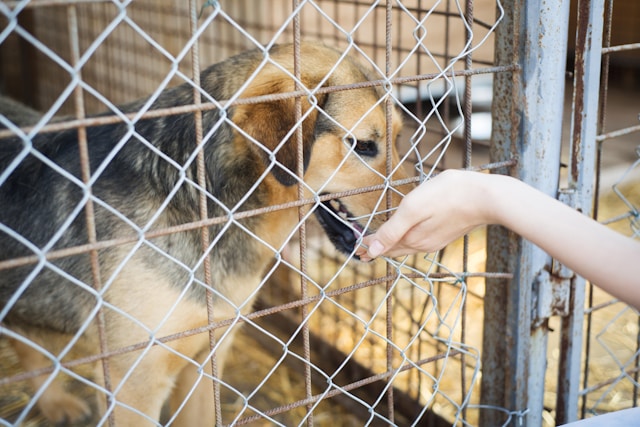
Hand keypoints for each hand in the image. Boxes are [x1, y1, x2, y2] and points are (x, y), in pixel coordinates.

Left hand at [357, 169, 494, 260]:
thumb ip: (392, 230)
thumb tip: (373, 250)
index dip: (368, 245)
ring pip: (407, 245)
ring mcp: (435, 240)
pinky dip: (406, 240)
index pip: (383, 245)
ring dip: (392, 245)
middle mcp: (422, 244)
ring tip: (381, 245)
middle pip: (394, 248)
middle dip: (377, 248)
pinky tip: (407, 235)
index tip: (355, 248)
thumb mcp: (413, 209)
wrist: (486, 197)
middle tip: (362, 251)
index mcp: (412, 239)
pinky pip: (419, 240)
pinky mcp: (445, 233)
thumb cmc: (448, 196)